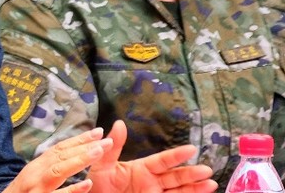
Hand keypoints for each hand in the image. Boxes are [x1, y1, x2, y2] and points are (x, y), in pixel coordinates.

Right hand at [3, 128, 107, 192]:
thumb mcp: (34, 179)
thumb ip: (50, 170)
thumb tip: (69, 158)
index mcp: (36, 167)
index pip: (58, 149)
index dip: (78, 139)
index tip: (98, 132)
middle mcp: (34, 174)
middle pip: (59, 156)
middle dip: (83, 147)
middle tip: (106, 140)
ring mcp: (36, 188)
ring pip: (57, 172)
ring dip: (78, 160)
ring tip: (99, 152)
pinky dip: (71, 191)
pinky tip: (87, 185)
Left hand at [86, 121, 215, 192]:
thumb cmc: (96, 184)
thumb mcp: (103, 164)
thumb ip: (113, 146)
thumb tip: (120, 123)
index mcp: (141, 169)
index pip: (162, 160)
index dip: (177, 155)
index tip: (192, 148)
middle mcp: (152, 182)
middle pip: (176, 177)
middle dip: (192, 174)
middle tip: (207, 170)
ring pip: (179, 191)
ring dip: (195, 188)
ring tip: (212, 184)